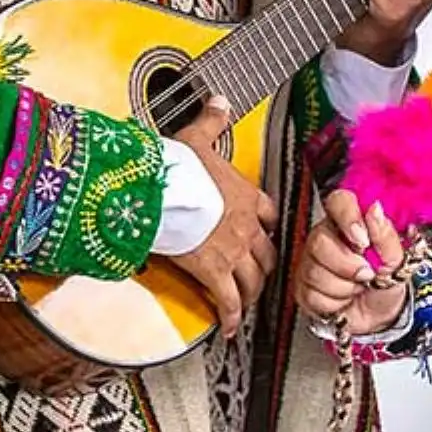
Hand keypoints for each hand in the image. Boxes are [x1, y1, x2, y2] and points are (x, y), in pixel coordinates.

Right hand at [166, 98, 277, 336]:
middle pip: (266, 253)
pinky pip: (228, 301)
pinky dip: (230, 317)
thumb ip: (212, 120)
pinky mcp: (213, 271)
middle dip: (265, 268)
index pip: (269, 214)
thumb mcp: (198, 136)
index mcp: (245, 195)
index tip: (266, 234)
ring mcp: (232, 250)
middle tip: (260, 277)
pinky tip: (228, 329)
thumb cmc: (178, 165)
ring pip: (253, 280)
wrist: (162, 190)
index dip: (268, 227)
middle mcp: (245, 225)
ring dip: (251, 293)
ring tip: (246, 304)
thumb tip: (218, 102)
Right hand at [294, 189, 408, 336]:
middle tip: (367, 274)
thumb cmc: (386, 282)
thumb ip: (386, 234)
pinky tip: (343, 298)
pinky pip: (312, 295)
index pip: (338, 202)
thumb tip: (375, 209)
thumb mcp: (397, 259)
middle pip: (320, 242)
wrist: (380, 316)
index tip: (363, 240)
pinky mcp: (302, 288)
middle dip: (349, 265)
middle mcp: (325, 237)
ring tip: (356, 286)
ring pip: (315, 271)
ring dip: (345, 287)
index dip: (348, 218)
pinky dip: (335, 303)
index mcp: (348, 222)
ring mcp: (310, 262)